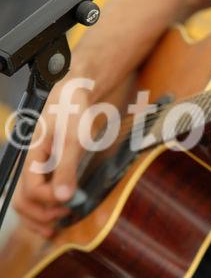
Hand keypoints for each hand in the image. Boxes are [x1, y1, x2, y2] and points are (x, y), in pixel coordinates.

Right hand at [13, 82, 89, 236]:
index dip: (49, 202)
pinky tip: (58, 213)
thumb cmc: (73, 113)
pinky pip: (39, 194)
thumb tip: (63, 198)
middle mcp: (32, 165)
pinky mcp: (49, 168)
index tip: (71, 203)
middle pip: (23, 201)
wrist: (75, 96)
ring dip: (39, 217)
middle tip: (64, 217)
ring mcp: (39, 168)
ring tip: (57, 226)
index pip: (31, 191)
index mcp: (32, 158)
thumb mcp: (73, 140)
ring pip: (28, 201)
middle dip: (41, 215)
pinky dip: (45, 209)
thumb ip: (66, 168)